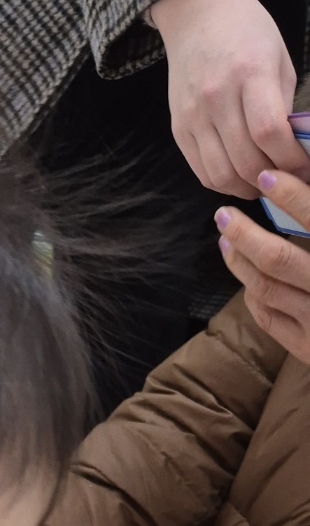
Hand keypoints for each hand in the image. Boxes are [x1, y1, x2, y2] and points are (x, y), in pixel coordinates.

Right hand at [151, 0, 304, 197]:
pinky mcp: (179, 129)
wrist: (199, 17)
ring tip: (264, 184)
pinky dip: (224, 182)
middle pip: (245, 160)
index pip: (268, 132)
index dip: (290, 160)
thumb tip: (293, 151)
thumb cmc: (249, 34)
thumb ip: (284, 106)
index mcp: (249, 73)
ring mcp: (193, 116)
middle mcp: (216, 98)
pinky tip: (240, 177)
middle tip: (288, 182)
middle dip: (272, 180)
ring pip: (221, 174)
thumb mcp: (279, 60)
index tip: (305, 169)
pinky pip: (202, 171)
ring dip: (247, 188)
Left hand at [217, 178, 309, 359]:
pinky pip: (267, 316)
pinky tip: (246, 274)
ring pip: (264, 288)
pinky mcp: (305, 347)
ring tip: (226, 239)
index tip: (266, 177)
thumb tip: (304, 186)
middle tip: (223, 214)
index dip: (291, 196)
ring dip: (239, 261)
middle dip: (244, 234)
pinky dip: (252, 292)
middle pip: (277, 259)